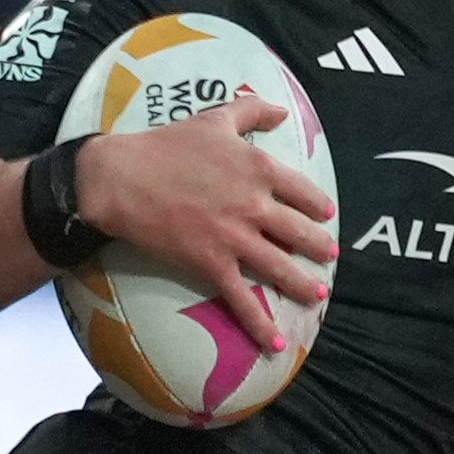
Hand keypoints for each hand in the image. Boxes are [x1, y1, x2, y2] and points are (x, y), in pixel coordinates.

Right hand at [72, 96, 339, 352]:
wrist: (123, 179)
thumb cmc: (166, 145)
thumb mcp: (214, 118)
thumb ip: (253, 110)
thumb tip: (282, 110)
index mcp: (259, 168)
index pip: (304, 191)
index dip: (318, 205)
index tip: (326, 214)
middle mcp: (254, 205)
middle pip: (299, 232)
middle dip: (318, 247)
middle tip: (330, 256)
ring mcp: (235, 238)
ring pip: (279, 267)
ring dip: (302, 284)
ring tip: (316, 295)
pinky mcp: (211, 264)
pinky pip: (242, 299)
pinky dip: (259, 324)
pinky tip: (275, 343)